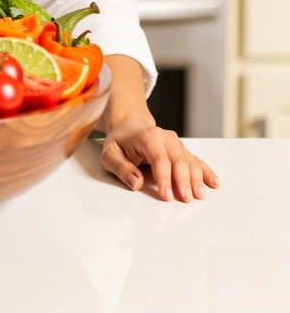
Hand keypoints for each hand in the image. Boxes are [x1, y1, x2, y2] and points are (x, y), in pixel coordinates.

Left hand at [101, 118, 219, 201]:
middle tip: (187, 198)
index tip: (167, 195)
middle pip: (178, 160)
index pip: (159, 159)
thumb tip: (136, 183)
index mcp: (147, 136)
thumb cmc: (120, 142)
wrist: (129, 126)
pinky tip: (214, 183)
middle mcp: (164, 137)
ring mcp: (175, 143)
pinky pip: (196, 160)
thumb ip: (121, 168)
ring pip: (189, 161)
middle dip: (183, 180)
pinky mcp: (181, 150)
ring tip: (200, 195)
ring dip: (196, 179)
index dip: (164, 178)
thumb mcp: (109, 154)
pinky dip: (205, 172)